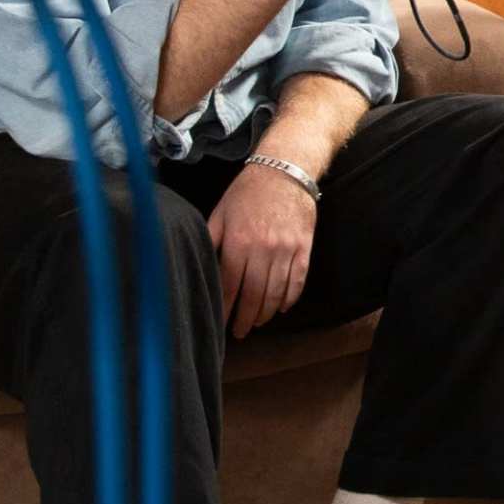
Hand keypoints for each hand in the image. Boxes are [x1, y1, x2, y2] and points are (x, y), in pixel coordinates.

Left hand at [210, 161, 318, 336]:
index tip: (220, 323)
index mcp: (238, 242)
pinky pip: (298, 282)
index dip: (224, 309)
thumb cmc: (247, 192)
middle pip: (254, 295)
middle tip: (239, 332)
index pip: (229, 286)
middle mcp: (263, 250)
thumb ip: (210, 241)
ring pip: (276, 293)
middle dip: (245, 318)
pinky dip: (289, 299)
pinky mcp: (304, 248)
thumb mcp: (220, 213)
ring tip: (257, 322)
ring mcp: (286, 250)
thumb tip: (200, 266)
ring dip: (266, 313)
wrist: (285, 171)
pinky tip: (281, 308)